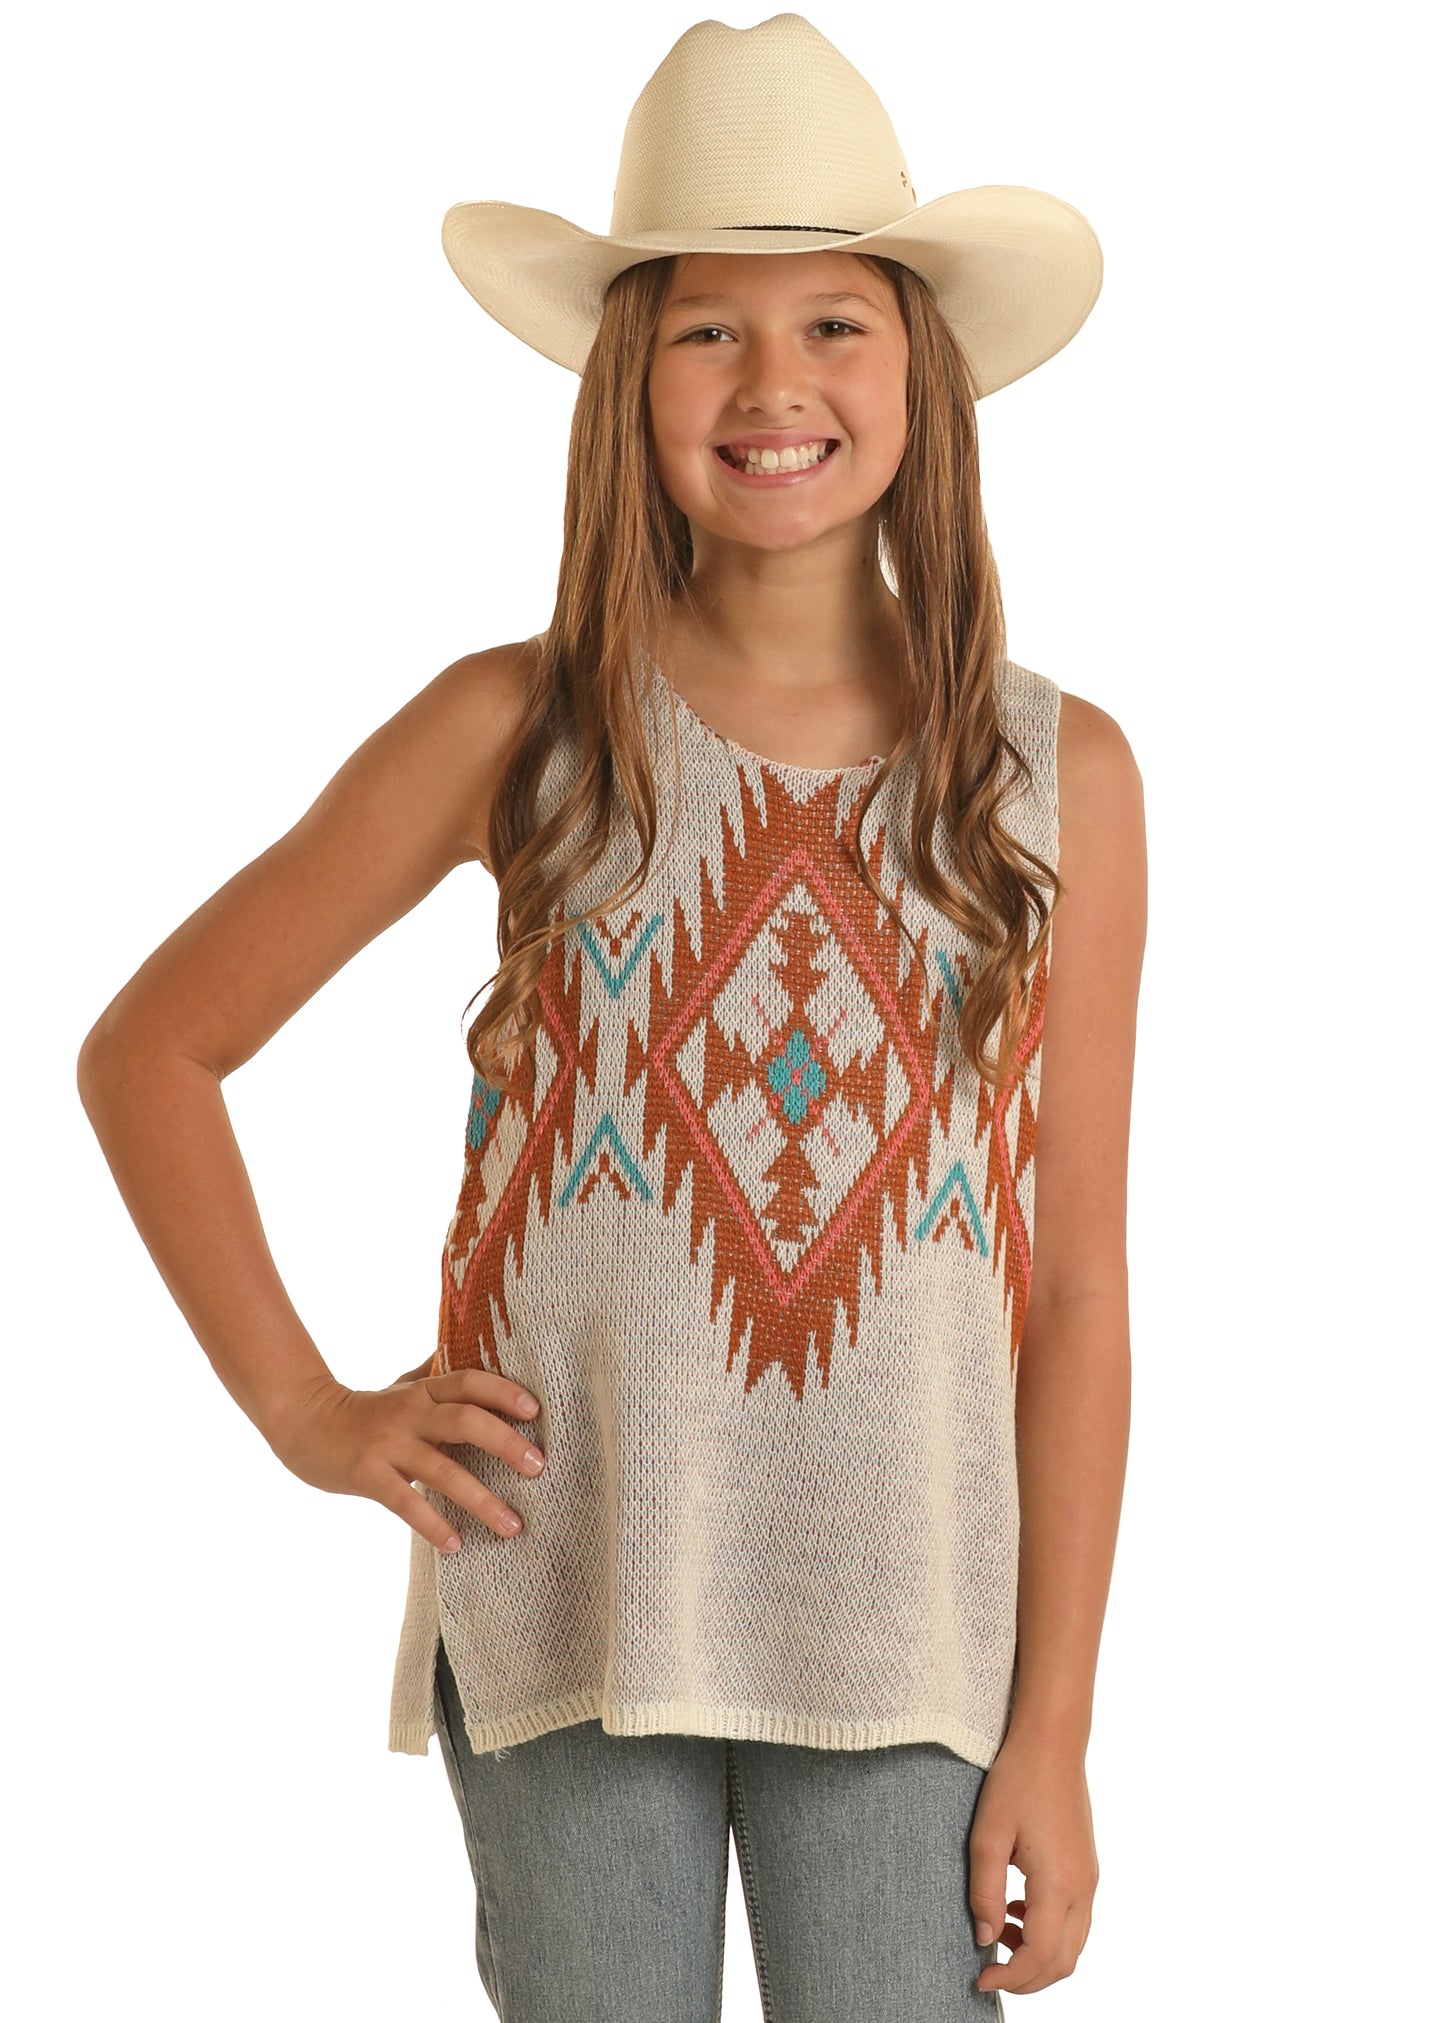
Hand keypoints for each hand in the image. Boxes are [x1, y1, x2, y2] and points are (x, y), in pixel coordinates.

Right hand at [265, 1355, 545, 1553]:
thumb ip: (438, 1374)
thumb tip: (475, 1346)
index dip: (503, 1391)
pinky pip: (405, 1502)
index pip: (469, 1382)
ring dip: (482, 1500)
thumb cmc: (367, 1409)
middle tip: (539, 1466)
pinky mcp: (367, 1475)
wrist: (303, 1424)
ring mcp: (388, 1445)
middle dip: (505, 1442)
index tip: (536, 1410)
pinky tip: (456, 1545)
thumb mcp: (403, 1386)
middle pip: (464, 1420)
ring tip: (514, 1525)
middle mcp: (409, 1413)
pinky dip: (432, 1525)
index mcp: (423, 1390)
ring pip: (442, 1470)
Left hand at [968, 1727, 1099, 1994]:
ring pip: (1073, 1945)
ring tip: (999, 1936)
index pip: (1041, 1955)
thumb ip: (985, 1891)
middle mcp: (1083, 1887)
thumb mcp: (987, 1834)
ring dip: (1039, 1956)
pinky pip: (1075, 1920)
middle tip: (990, 1971)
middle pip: (1064, 1961)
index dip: (1011, 1977)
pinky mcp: (1088, 1869)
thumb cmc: (1017, 1781)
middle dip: (1027, 1979)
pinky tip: (1017, 1911)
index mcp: (1059, 1882)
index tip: (980, 1978)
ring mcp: (1090, 1879)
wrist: (1052, 1744)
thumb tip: (984, 1939)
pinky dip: (1049, 1933)